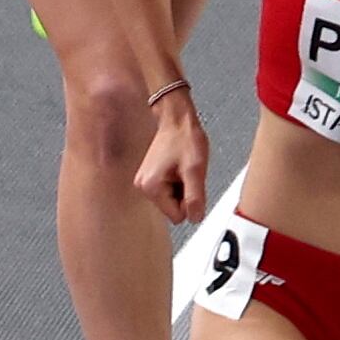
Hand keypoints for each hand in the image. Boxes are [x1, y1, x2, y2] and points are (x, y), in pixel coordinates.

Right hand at [132, 91, 212, 222]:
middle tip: (188, 173)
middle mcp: (144, 187)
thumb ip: (195, 198)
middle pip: (173, 208)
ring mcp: (145, 182)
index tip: (191, 182)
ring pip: (173, 199)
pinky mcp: (150, 177)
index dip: (190, 203)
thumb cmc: (185, 138)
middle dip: (185, 194)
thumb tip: (195, 219)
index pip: (177, 216)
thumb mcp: (195, 171)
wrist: (177, 119)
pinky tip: (180, 166)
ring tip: (184, 167)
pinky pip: (170, 189)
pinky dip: (179, 181)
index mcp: (151, 187)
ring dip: (183, 187)